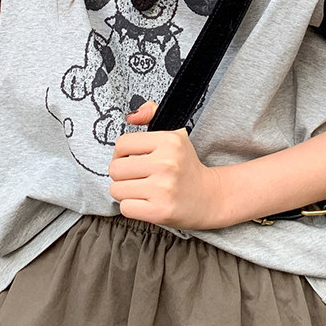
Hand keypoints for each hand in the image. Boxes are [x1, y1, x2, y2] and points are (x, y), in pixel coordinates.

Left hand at [109, 101, 227, 227]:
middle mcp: (166, 163)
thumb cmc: (186, 167)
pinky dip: (131, 207)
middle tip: (136, 177)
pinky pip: (125, 208)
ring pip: (117, 189)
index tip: (130, 159)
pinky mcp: (160, 211)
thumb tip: (130, 117)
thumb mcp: (175, 134)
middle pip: (115, 168)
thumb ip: (151, 114)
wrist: (209, 197)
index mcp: (169, 141)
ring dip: (125, 192)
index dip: (121, 153)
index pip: (122, 144)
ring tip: (141, 190)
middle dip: (121, 174)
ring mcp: (163, 189)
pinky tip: (145, 202)